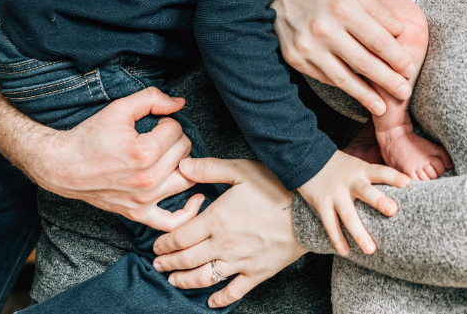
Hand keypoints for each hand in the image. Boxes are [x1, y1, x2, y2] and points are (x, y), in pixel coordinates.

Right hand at [25, 87, 199, 230]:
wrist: (64, 166)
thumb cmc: (90, 137)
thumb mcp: (119, 108)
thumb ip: (152, 98)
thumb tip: (179, 103)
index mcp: (144, 152)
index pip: (177, 130)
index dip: (167, 122)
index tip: (155, 124)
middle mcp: (147, 179)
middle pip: (185, 152)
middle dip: (176, 139)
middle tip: (160, 137)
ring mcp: (144, 199)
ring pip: (186, 179)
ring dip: (184, 164)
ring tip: (171, 156)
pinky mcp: (138, 213)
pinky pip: (171, 221)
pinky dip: (188, 212)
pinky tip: (196, 198)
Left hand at [152, 158, 306, 306]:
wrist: (309, 213)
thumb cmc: (277, 187)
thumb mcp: (242, 170)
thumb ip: (209, 169)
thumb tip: (182, 166)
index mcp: (216, 220)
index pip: (180, 237)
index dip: (164, 243)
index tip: (156, 246)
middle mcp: (223, 245)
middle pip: (186, 260)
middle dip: (168, 263)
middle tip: (158, 265)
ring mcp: (240, 262)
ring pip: (203, 278)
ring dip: (184, 281)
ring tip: (174, 280)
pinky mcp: (257, 273)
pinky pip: (234, 291)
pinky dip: (219, 298)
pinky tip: (210, 300)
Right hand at [272, 0, 413, 114]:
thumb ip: (377, 10)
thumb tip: (400, 31)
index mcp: (343, 8)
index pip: (378, 40)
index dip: (396, 57)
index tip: (409, 68)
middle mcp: (324, 30)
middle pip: (364, 63)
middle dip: (388, 81)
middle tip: (404, 92)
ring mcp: (308, 47)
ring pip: (343, 78)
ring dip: (365, 96)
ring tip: (382, 108)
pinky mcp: (295, 59)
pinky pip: (325, 78)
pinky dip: (343, 87)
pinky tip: (357, 93)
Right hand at [296, 151, 409, 255]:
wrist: (306, 157)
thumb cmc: (340, 166)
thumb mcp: (357, 165)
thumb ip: (373, 176)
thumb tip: (404, 186)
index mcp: (362, 170)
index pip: (381, 172)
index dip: (395, 177)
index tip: (408, 183)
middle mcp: (350, 181)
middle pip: (366, 191)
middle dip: (379, 201)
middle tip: (393, 211)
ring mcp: (335, 193)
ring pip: (348, 215)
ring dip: (359, 233)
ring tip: (371, 250)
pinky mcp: (321, 203)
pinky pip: (330, 224)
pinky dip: (337, 239)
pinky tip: (346, 252)